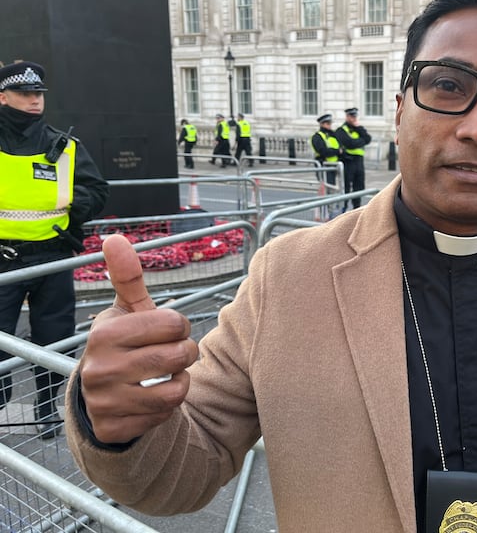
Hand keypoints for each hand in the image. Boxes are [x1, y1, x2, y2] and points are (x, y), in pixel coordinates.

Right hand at [78, 234, 197, 443]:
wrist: (102, 395)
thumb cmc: (126, 344)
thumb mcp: (128, 311)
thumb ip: (127, 277)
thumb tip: (114, 238)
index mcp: (105, 333)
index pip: (173, 323)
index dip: (180, 326)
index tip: (168, 330)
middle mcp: (99, 368)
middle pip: (177, 356)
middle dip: (186, 354)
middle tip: (174, 354)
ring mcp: (104, 402)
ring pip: (175, 390)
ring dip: (180, 381)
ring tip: (165, 375)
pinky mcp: (113, 429)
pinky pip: (165, 416)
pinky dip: (168, 407)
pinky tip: (153, 398)